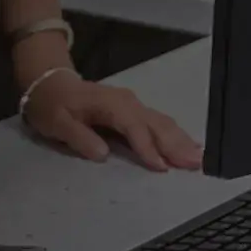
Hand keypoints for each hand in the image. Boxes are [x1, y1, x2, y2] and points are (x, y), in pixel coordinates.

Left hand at [22, 70, 202, 170]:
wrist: (51, 83)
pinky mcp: (135, 112)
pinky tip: (189, 146)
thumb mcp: (57, 123)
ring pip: (162, 123)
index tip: (162, 167)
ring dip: (181, 141)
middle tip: (195, 165)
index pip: (133, 126)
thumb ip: (80, 138)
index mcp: (110, 104)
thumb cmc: (53, 105)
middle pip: (156, 124)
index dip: (147, 146)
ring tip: (199, 159)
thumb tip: (103, 153)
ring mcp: (133, 106)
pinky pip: (159, 123)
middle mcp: (127, 103)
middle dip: (176, 144)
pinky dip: (175, 135)